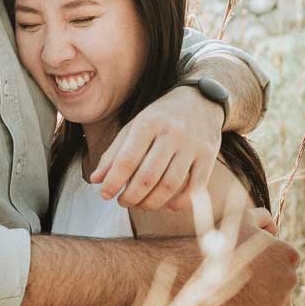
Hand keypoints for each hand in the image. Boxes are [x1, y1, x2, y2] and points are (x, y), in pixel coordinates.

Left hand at [90, 85, 223, 211]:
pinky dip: (178, 203)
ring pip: (170, 186)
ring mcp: (193, 145)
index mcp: (149, 123)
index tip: (105, 195)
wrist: (201, 100)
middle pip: (148, 177)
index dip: (113, 182)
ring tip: (141, 205)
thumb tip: (96, 180)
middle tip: (123, 202)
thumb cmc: (161, 117)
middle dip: (131, 197)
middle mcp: (172, 133)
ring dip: (151, 203)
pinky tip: (166, 204)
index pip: (127, 159)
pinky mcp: (209, 156)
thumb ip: (114, 152)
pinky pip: (194, 188)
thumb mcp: (135, 126)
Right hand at [215, 208, 298, 305]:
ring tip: (244, 289)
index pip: (287, 260)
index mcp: (290, 254)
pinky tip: (244, 303)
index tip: (253, 261)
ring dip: (266, 297)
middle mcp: (291, 278)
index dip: (270, 260)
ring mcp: (281, 300)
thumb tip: (275, 231)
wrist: (199, 273)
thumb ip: (264, 217)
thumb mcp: (244, 218)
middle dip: (270, 279)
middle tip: (247, 276)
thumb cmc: (222, 242)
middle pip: (284, 280)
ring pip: (279, 299)